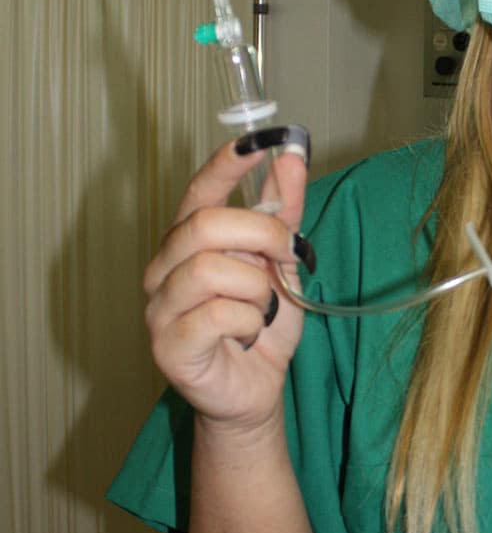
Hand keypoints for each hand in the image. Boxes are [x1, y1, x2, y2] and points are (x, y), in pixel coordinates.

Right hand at [143, 136, 309, 430]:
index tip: (255, 142)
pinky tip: (248, 334)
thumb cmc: (260, 326)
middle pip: (204, 225)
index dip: (224, 165)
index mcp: (187, 243)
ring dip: (256, 288)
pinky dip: (248, 322)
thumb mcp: (281, 264)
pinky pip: (217, 314)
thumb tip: (291, 156)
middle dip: (260, 233)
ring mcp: (159, 308)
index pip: (199, 192)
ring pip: (211, 269)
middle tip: (288, 253)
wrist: (255, 391)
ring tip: (261, 308)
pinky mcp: (167, 346)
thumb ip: (283, 213)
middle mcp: (164, 269)